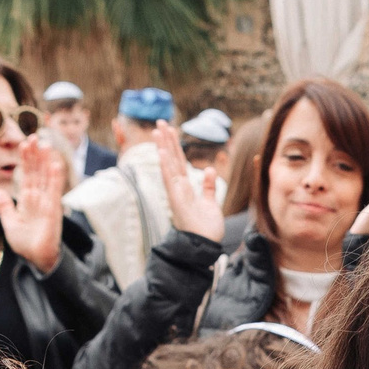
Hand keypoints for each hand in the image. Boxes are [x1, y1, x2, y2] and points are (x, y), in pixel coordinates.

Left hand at [0, 137, 68, 274]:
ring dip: (45, 160)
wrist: (35, 258)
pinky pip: (55, 191)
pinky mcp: (53, 210)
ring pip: (46, 177)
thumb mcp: (9, 222)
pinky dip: (55, 177)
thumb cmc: (25, 243)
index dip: (26, 159)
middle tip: (34, 136)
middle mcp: (39, 198)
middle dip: (35, 154)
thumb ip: (5, 206)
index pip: (28, 174)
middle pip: (37, 171)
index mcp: (29, 200)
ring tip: (44, 144)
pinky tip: (54, 164)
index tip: (24, 143)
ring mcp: (47, 203)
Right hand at [153, 122, 225, 243]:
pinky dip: (166, 167)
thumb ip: (210, 187)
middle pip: (172, 159)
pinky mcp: (177, 201)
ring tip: (157, 130)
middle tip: (160, 121)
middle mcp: (178, 189)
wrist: (205, 246)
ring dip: (163, 148)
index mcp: (186, 188)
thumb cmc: (206, 228)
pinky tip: (162, 153)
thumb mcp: (211, 203)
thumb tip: (211, 169)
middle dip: (166, 140)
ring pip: (169, 166)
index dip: (175, 145)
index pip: (179, 162)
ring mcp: (176, 194)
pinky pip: (170, 181)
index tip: (171, 129)